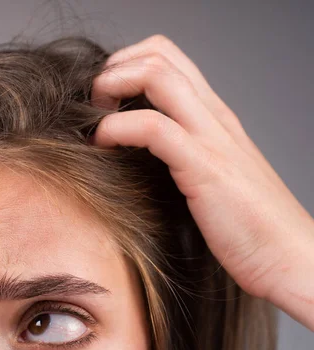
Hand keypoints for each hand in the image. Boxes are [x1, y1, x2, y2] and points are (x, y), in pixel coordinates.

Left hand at [90, 34, 313, 328]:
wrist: (291, 258)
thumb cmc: (249, 226)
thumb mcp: (210, 175)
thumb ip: (180, 154)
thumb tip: (132, 154)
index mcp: (213, 116)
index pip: (167, 59)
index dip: (126, 66)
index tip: (104, 100)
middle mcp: (213, 116)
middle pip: (158, 54)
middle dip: (114, 68)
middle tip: (94, 105)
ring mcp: (210, 138)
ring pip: (156, 75)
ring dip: (112, 87)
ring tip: (95, 121)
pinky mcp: (204, 167)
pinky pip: (152, 127)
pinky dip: (116, 129)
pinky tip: (103, 146)